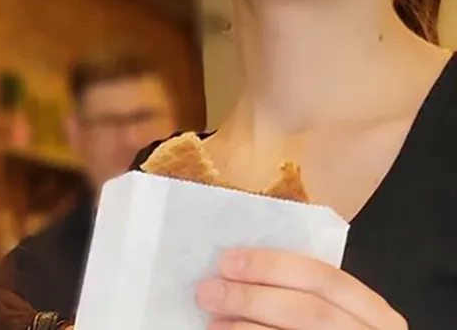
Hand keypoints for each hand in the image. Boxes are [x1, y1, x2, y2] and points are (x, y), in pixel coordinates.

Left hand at [195, 248, 406, 329]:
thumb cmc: (318, 327)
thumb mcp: (324, 309)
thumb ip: (297, 292)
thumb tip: (238, 268)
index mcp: (376, 316)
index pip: (325, 278)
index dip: (273, 266)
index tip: (227, 260)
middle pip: (310, 312)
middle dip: (253, 298)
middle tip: (208, 292)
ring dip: (247, 328)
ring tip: (213, 319)